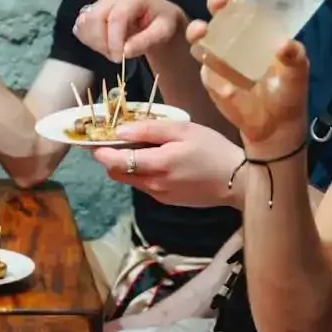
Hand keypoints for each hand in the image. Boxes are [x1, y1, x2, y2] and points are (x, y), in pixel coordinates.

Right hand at [73, 0, 186, 62]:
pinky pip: (80, 27)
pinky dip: (89, 40)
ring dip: (95, 43)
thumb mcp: (163, 32)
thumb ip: (146, 41)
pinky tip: (104, 46)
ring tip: (112, 51)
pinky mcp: (92, 12)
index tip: (120, 59)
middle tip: (118, 57)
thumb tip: (125, 52)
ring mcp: (100, 3)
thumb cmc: (162, 24)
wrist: (157, 19)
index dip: (114, 41)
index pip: (116, 18)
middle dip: (103, 43)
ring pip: (84, 23)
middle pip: (95, 19)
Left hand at [90, 120, 244, 207]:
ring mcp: (159, 195)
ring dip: (125, 165)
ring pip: (130, 180)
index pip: (115, 161)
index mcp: (156, 165)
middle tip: (114, 139)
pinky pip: (144, 185)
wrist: (238, 181)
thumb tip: (120, 130)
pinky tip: (156, 161)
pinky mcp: (167, 201)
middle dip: (110, 157)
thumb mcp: (183, 130)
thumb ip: (150, 130)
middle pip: (117, 173)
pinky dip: (141, 173)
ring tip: (137, 147)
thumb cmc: (212, 149)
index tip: (93, 139)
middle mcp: (153, 184)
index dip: (100, 150)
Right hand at [188, 0, 309, 153]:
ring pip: (202, 35)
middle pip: (220, 10)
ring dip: (199, 30)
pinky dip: (215, 76)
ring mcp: (220, 55)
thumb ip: (294, 55)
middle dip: (217, 0)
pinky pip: (207, 71)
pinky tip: (229, 88)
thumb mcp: (298, 71)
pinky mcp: (211, 77)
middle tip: (221, 0)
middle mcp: (236, 35)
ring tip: (202, 32)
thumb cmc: (288, 90)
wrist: (275, 125)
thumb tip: (284, 43)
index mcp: (259, 25)